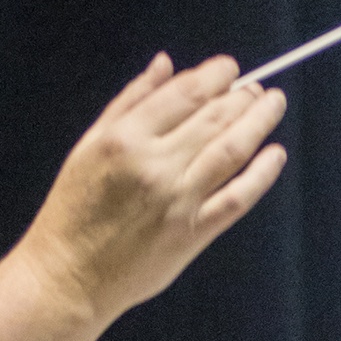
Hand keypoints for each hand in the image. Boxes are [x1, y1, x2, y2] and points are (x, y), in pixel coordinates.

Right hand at [16, 53, 285, 325]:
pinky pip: (237, 198)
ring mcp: (177, 200)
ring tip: (272, 105)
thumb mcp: (87, 147)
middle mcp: (154, 165)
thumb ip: (128, 102)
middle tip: (256, 90)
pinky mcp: (192, 234)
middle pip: (214, 117)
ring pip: (232, 149)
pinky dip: (261, 174)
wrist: (67, 276)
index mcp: (124, 139)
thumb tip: (166, 64)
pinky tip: (274, 154)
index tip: (230, 69)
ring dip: (259, 122)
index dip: (215, 75)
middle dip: (242, 96)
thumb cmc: (72, 212)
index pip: (185, 93)